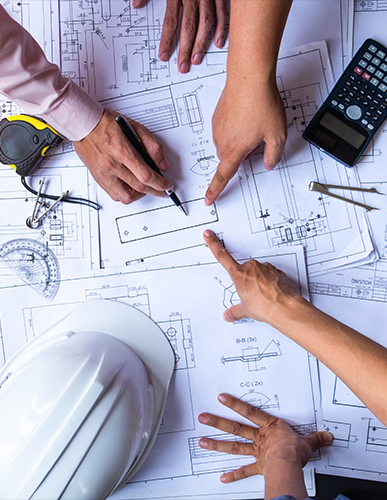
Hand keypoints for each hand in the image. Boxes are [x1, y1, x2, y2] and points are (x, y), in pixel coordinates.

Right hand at [73, 109, 172, 203]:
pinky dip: (126, 195)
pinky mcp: (99, 178)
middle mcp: (111, 165)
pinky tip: (131, 187)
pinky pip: (115, 195)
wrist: (83, 124)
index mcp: (121, 151)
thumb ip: (152, 146)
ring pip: (126, 197)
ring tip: (145, 188)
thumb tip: (162, 164)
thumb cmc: (106, 124)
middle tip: (163, 191)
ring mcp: (104, 174)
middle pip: (139, 188)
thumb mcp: (135, 127)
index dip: (160, 183)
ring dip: (140, 195)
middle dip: (155, 191)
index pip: (145, 175)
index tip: (167, 185)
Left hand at [133, 0, 227, 73]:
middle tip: (182, 66)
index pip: (171, 21)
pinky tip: (218, 43)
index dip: (167, 40)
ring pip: (206, 23)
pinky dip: (222, 28)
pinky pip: (222, 12)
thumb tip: (137, 4)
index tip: (163, 56)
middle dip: (185, 48)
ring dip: (201, 43)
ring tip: (196, 59)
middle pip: (189, 26)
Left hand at [198, 393, 332, 484]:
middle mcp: (259, 438)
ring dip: (217, 444)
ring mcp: (256, 452)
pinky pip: (244, 471)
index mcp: (269, 427)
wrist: (289, 464)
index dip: (235, 404)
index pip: (249, 411)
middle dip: (217, 422)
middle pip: (235, 428)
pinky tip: (222, 477)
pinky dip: (233, 475)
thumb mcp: (307, 441)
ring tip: (202, 442)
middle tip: (202, 418)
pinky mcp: (258, 466)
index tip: (221, 398)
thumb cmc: (295, 450)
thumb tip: (326, 436)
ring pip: (233, 446)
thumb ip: (314, 438)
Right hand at [203, 230, 301, 324]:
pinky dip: (270, 281)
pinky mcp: (277, 271)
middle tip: (250, 293)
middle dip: (246, 280)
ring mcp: (265, 268)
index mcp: (239, 275)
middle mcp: (251, 267)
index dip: (213, 244)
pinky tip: (272, 292)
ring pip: (258, 272)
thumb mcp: (245, 310)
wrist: (284, 308)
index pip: (221, 256)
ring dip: (259, 280)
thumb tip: (228, 315)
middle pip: (244, 270)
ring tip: (263, 295)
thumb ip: (235, 311)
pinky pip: (271, 274)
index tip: (208, 234)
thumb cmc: (264, 306)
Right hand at [205, 80, 286, 205]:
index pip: (223, 176)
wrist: (249, 77)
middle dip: (241, 155)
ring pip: (227, 143)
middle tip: (258, 140)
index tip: (208, 199)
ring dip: (239, 140)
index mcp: (235, 150)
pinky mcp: (217, 116)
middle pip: (229, 158)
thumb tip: (269, 164)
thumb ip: (273, 155)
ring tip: (255, 123)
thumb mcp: (277, 134)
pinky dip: (235, 127)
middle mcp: (222, 140)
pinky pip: (225, 130)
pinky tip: (247, 115)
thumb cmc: (261, 103)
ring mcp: (218, 127)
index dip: (215, 190)